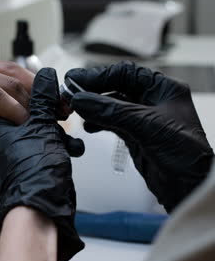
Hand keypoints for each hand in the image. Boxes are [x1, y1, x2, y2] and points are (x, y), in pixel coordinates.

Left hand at [0, 68, 84, 260]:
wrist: (41, 208)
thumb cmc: (33, 173)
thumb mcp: (42, 125)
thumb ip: (44, 99)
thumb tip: (45, 77)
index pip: (14, 98)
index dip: (39, 96)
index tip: (56, 98)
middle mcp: (0, 143)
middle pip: (29, 116)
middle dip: (52, 117)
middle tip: (64, 116)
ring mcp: (13, 158)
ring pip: (38, 135)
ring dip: (58, 134)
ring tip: (68, 139)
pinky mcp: (27, 170)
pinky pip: (42, 151)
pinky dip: (57, 149)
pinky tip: (69, 151)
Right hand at [66, 62, 213, 212]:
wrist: (190, 187)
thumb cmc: (184, 154)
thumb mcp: (147, 126)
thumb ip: (112, 112)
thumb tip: (81, 100)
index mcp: (163, 89)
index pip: (126, 73)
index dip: (99, 75)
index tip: (76, 80)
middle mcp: (154, 101)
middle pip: (117, 89)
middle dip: (94, 92)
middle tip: (70, 95)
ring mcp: (144, 120)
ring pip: (112, 107)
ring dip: (94, 108)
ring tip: (77, 112)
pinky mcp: (137, 137)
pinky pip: (113, 124)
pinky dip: (99, 123)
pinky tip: (89, 126)